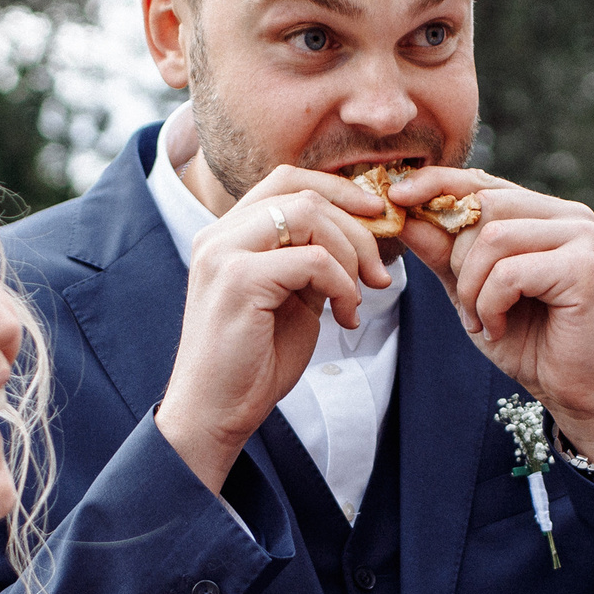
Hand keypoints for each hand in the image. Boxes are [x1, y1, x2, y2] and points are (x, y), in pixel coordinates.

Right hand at [155, 167, 390, 492]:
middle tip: (378, 272)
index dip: (338, 189)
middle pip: (303, 193)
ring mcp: (224, 254)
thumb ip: (312, 263)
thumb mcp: (291, 299)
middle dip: (356, 227)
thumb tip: (359, 237)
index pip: (286, 180)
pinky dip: (342, 285)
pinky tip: (344, 316)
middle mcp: (219, 235)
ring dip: (350, 255)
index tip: (375, 216)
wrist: (215, 412)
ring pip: (309, 216)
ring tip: (358, 297)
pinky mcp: (239, 280)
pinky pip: (314, 260)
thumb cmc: (253, 363)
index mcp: (228, 234)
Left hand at [388, 167, 593, 463]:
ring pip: (492, 236)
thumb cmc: (529, 342)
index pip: (481, 182)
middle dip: (457, 259)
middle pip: (482, 205)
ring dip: (472, 288)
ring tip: (482, 321)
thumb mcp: (472, 293)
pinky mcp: (582, 267)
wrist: (576, 391)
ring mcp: (580, 237)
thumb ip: (443, 253)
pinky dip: (490, 305)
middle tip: (466, 306)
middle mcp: (568, 216)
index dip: (436, 184)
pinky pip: (509, 272)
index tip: (396, 196)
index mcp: (544, 214)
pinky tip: (499, 328)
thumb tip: (403, 213)